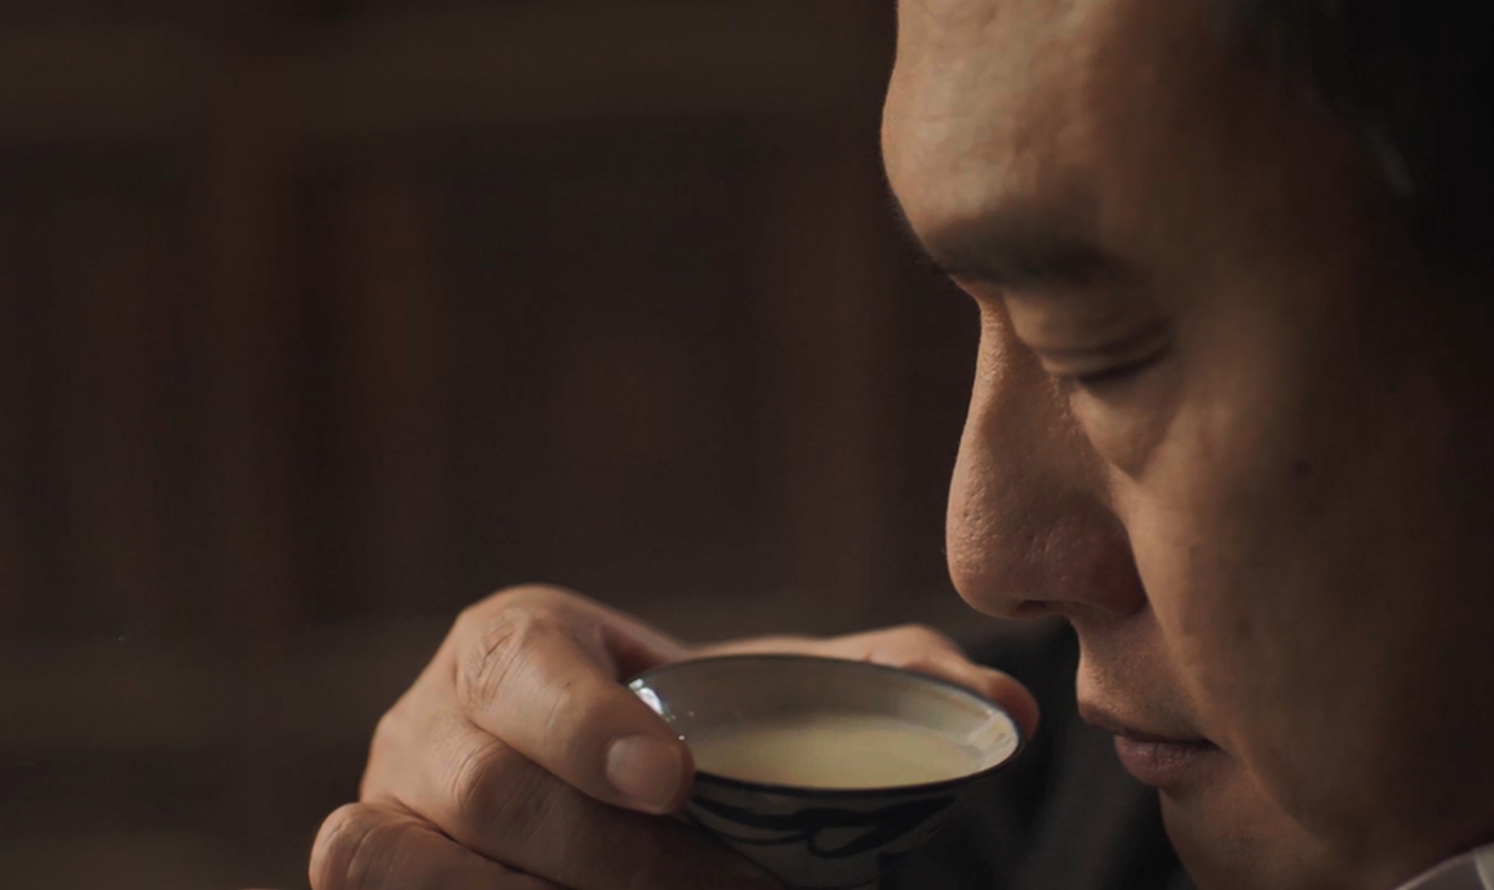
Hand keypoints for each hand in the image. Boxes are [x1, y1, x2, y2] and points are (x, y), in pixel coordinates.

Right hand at [310, 585, 1036, 889]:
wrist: (594, 785)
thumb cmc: (687, 735)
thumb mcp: (768, 699)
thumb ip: (880, 685)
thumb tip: (1008, 708)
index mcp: (513, 639)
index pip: (522, 669)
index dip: (587, 726)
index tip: (678, 780)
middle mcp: (426, 720)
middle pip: (492, 795)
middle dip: (616, 858)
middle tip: (737, 889)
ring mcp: (381, 809)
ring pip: (403, 863)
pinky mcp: (372, 873)